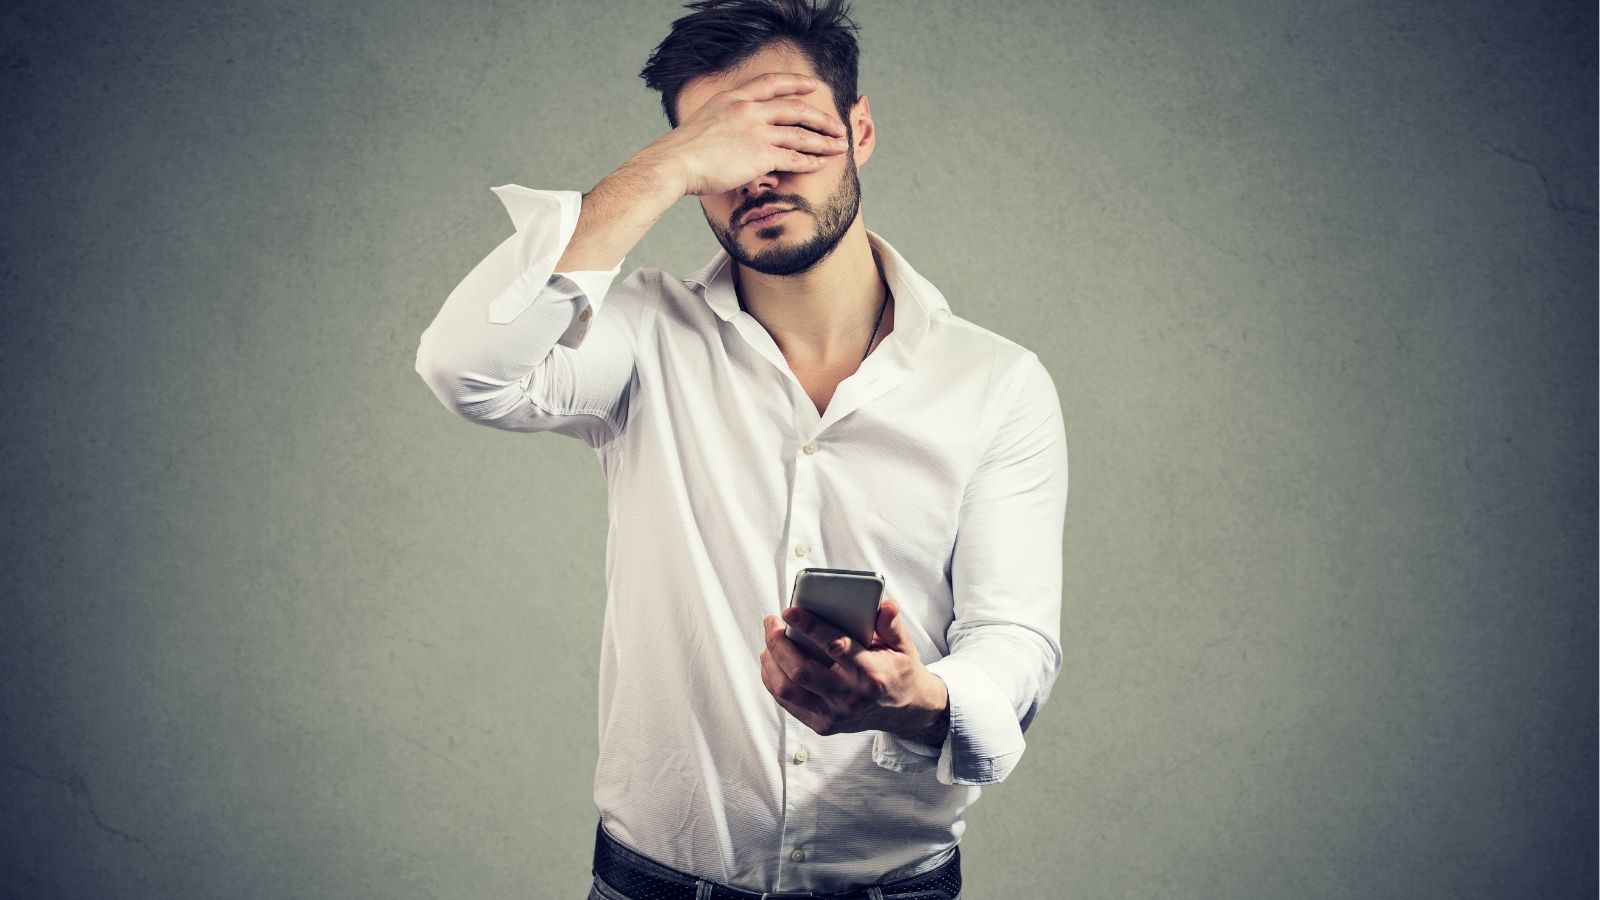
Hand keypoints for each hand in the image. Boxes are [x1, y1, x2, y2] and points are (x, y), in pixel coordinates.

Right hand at [633, 71, 850, 196]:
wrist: (674, 164)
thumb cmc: (682, 151)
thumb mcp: (703, 122)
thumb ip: (723, 119)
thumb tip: (731, 131)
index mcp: (733, 98)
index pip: (770, 82)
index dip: (795, 83)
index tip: (813, 85)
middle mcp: (748, 110)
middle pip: (794, 108)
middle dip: (820, 117)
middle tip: (836, 125)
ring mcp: (755, 131)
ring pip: (800, 133)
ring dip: (823, 140)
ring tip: (839, 146)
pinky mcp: (759, 155)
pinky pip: (794, 157)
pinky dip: (811, 160)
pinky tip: (822, 163)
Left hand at [759, 598, 948, 740]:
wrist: (904, 711)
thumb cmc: (898, 672)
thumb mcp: (903, 645)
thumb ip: (891, 624)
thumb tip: (886, 605)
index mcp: (871, 673)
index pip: (835, 646)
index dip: (809, 627)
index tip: (789, 611)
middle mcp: (850, 697)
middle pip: (800, 671)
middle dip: (778, 644)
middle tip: (771, 623)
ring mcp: (834, 714)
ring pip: (787, 689)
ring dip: (770, 662)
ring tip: (769, 642)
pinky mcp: (822, 725)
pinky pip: (787, 703)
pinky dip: (773, 681)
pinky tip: (772, 662)